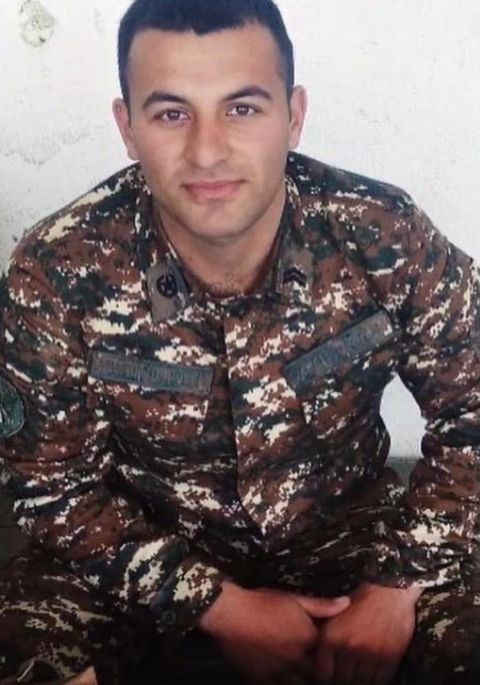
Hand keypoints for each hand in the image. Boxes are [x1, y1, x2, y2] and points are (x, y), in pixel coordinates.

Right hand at [198, 581, 349, 683]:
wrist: (230, 612)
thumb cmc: (263, 602)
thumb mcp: (293, 599)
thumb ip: (321, 605)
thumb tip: (346, 603)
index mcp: (308, 637)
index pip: (329, 654)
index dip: (330, 657)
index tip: (331, 657)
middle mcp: (297, 657)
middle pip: (316, 674)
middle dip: (318, 672)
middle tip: (316, 667)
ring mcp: (280, 671)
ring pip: (300, 684)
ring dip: (301, 679)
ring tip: (299, 673)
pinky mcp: (262, 679)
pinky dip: (283, 684)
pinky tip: (284, 679)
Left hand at [310, 582, 421, 684]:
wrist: (389, 590)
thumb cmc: (362, 599)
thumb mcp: (335, 615)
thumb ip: (326, 635)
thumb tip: (315, 656)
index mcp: (330, 636)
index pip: (322, 673)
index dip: (326, 678)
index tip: (330, 676)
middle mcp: (347, 647)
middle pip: (341, 680)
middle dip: (342, 680)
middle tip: (345, 677)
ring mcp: (369, 654)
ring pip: (361, 683)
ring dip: (360, 682)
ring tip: (358, 677)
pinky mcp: (389, 657)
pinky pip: (380, 681)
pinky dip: (376, 681)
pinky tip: (373, 677)